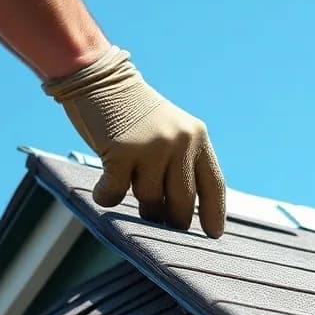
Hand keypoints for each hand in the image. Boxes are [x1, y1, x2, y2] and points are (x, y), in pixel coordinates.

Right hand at [43, 46, 226, 237]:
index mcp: (197, 138)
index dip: (214, 214)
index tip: (213, 236)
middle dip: (171, 219)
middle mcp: (180, 142)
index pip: (214, 185)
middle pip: (183, 203)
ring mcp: (153, 147)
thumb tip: (182, 214)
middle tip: (159, 219)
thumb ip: (182, 163)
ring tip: (129, 183)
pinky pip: (117, 194)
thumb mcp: (170, 131)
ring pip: (150, 201)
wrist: (100, 78)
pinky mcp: (122, 151)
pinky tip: (104, 187)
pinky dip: (107, 196)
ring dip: (138, 204)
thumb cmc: (133, 113)